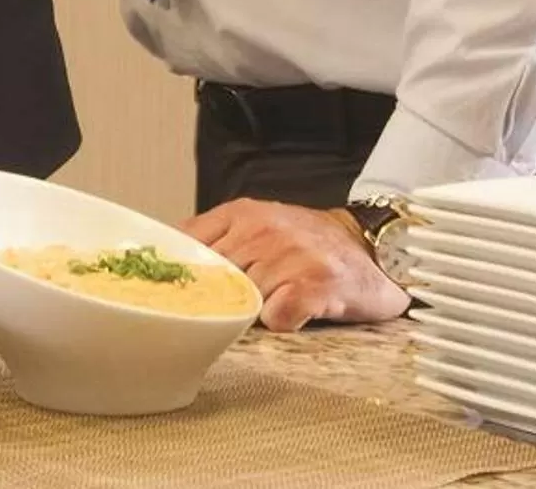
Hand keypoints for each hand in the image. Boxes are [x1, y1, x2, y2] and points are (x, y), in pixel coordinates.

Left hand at [183, 199, 408, 331]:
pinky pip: (277, 317)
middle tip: (235, 307)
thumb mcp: (255, 225)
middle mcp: (262, 230)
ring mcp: (289, 256)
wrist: (370, 246)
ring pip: (243, 302)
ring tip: (278, 301)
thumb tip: (165, 263)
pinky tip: (295, 314)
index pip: (187, 242)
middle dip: (220, 299)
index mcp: (240, 213)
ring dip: (255, 313)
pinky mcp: (316, 285)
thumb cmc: (306, 244)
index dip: (179, 273)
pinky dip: (282, 323)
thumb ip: (216, 239)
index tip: (172, 292)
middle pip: (213, 279)